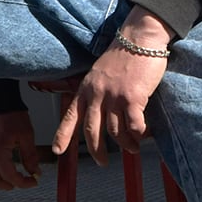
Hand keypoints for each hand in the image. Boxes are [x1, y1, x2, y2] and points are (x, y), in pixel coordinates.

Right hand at [0, 109, 40, 189]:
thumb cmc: (8, 112)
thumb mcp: (26, 135)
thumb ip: (30, 156)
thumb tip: (34, 171)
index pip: (11, 177)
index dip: (24, 183)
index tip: (33, 181)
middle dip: (10, 186)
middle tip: (23, 182)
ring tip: (12, 178)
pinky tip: (1, 169)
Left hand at [52, 7, 171, 165]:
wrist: (138, 39)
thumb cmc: (122, 56)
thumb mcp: (99, 74)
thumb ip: (96, 92)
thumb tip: (99, 114)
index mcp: (85, 89)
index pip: (70, 116)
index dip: (63, 135)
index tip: (58, 151)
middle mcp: (97, 95)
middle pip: (91, 131)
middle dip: (97, 151)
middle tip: (103, 162)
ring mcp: (114, 97)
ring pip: (115, 132)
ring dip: (125, 145)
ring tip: (132, 149)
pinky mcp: (133, 98)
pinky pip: (134, 125)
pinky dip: (139, 134)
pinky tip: (143, 135)